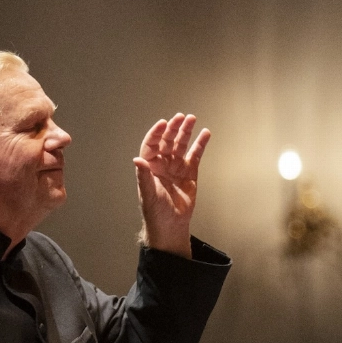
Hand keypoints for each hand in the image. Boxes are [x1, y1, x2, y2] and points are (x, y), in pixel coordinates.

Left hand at [134, 113, 209, 258]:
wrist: (171, 225)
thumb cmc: (155, 212)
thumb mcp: (148, 194)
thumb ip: (143, 176)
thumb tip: (137, 159)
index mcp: (150, 167)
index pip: (152, 145)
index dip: (156, 133)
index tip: (163, 123)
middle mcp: (163, 164)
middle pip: (167, 141)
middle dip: (173, 128)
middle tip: (180, 117)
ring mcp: (176, 167)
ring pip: (181, 145)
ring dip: (186, 132)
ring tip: (192, 119)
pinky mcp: (190, 173)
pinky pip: (195, 155)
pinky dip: (200, 144)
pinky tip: (205, 133)